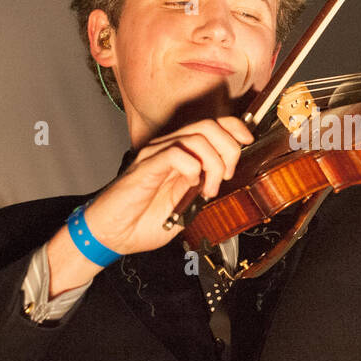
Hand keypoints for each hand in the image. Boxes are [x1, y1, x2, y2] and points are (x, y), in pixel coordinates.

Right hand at [82, 116, 252, 255]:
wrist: (113, 236)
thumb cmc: (143, 221)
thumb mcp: (186, 206)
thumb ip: (204, 190)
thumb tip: (227, 181)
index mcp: (181, 154)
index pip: (213, 125)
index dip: (235, 128)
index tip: (247, 143)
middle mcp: (169, 148)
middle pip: (209, 126)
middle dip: (229, 150)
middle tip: (224, 177)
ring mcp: (156, 155)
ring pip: (196, 138)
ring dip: (213, 163)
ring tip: (209, 188)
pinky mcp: (145, 167)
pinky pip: (175, 153)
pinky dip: (192, 168)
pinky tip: (191, 184)